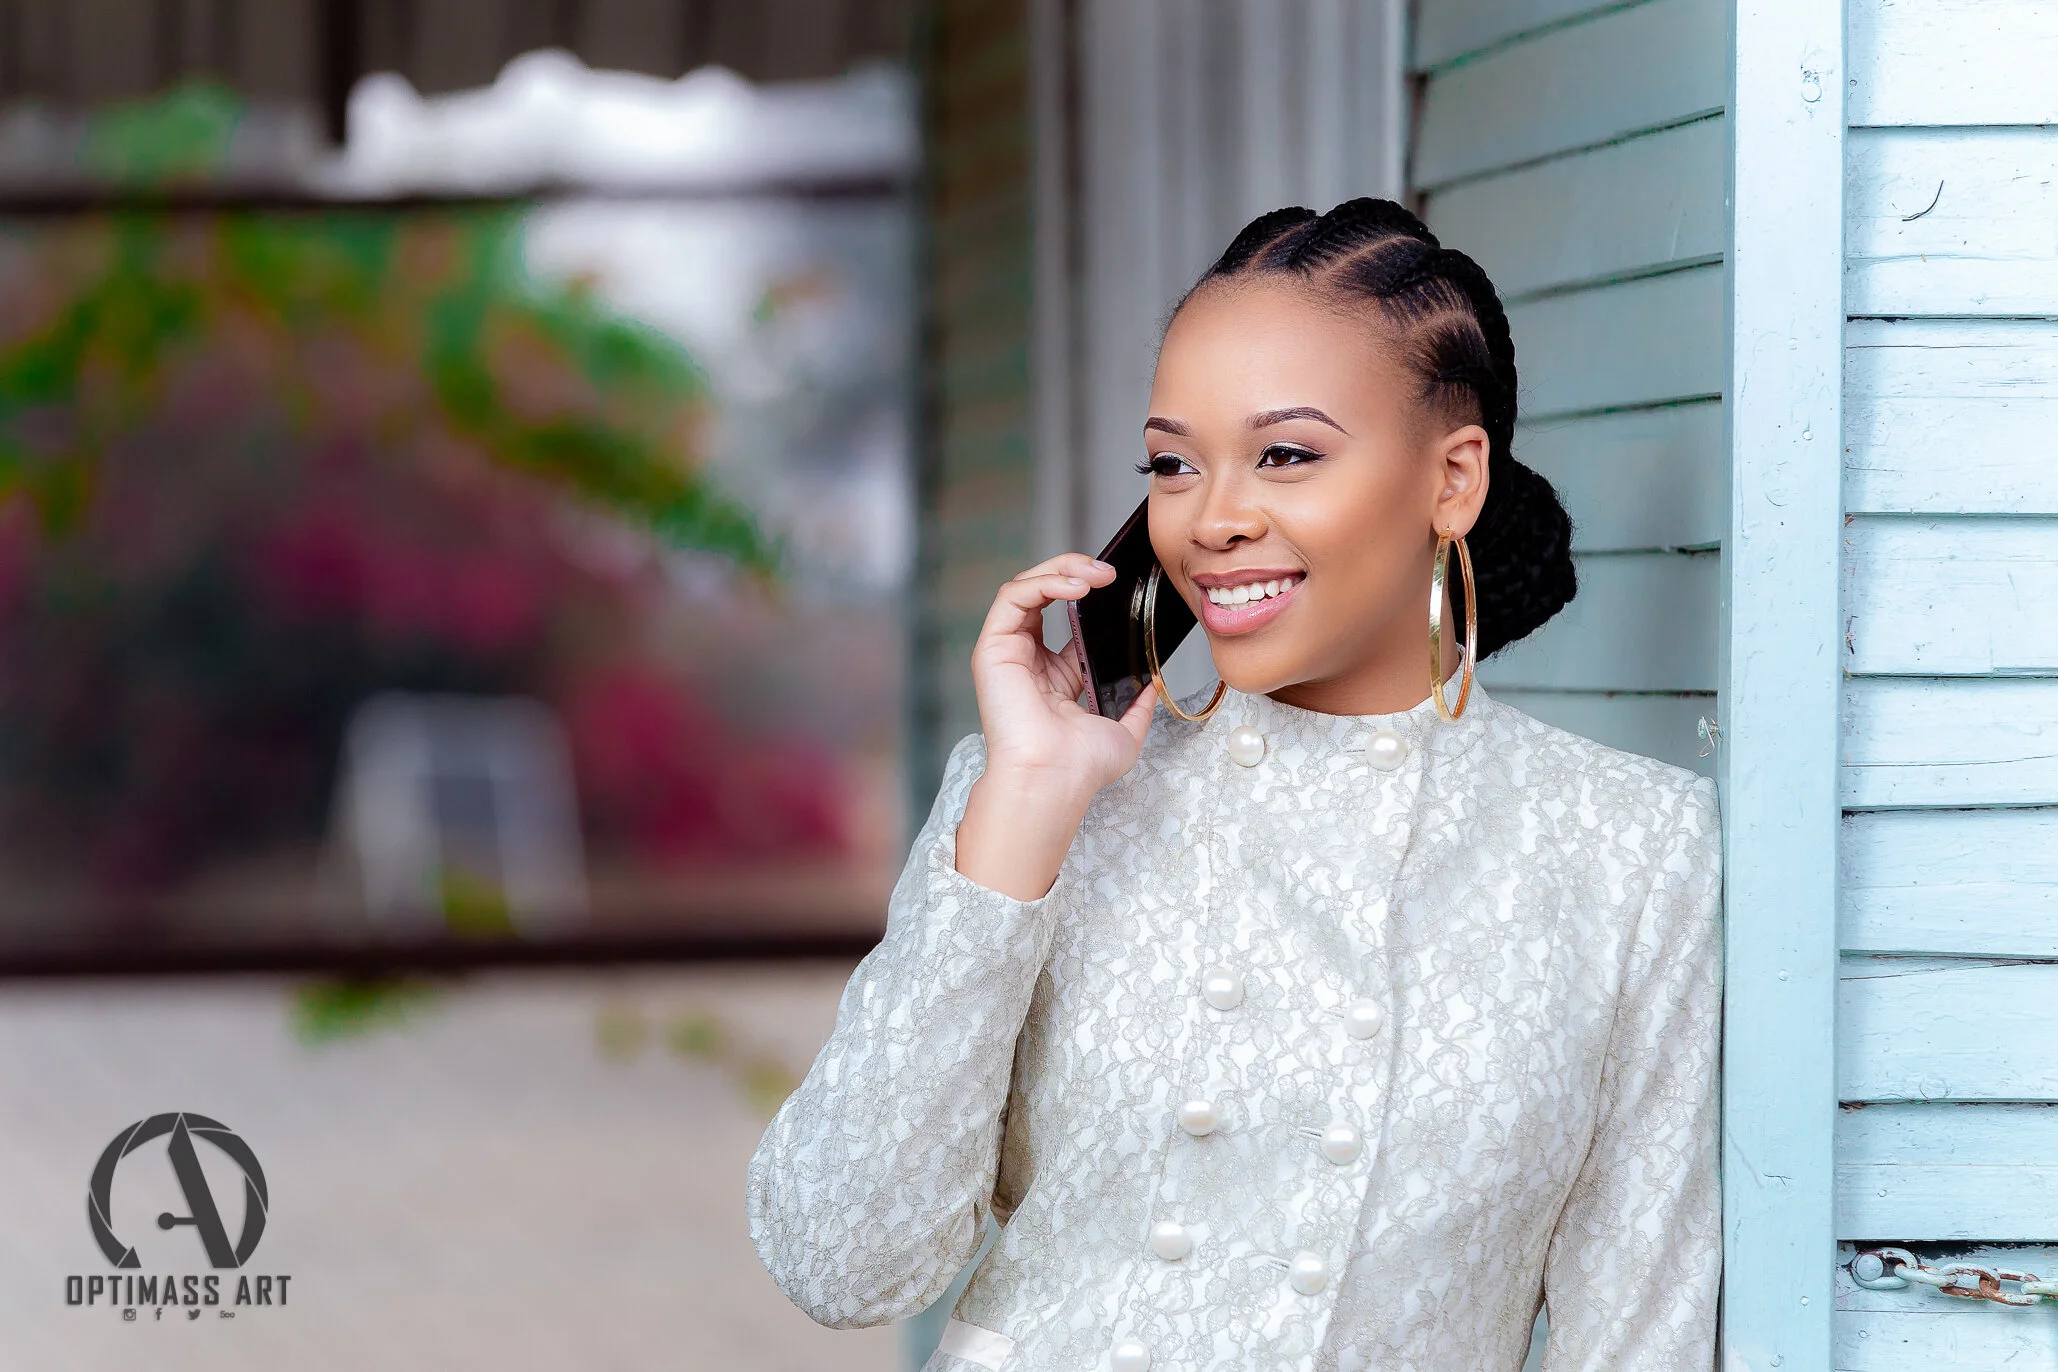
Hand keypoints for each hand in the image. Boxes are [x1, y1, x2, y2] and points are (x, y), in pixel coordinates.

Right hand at [954, 553, 1157, 899]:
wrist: (1056, 779)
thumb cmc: (1081, 766)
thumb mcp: (1125, 730)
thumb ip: (1139, 704)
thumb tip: (1156, 681)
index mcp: (1054, 674)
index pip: (1065, 615)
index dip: (1090, 592)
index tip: (1120, 586)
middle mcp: (1027, 658)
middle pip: (1044, 592)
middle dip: (1076, 571)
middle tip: (1109, 572)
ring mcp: (1008, 651)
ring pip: (1025, 587)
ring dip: (1061, 569)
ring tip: (1095, 573)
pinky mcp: (993, 648)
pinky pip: (1012, 596)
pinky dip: (1043, 581)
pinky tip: (1076, 586)